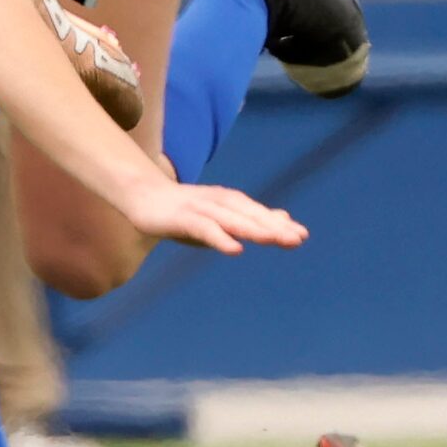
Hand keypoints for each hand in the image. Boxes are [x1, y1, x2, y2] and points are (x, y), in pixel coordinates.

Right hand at [114, 172, 310, 257]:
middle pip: (249, 215)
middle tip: (297, 238)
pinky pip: (204, 229)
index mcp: (229, 202)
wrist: (144, 196)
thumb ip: (250, 219)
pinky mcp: (181, 218)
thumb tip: (282, 220)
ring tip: (275, 240)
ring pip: (231, 219)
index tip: (302, 235)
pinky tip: (235, 249)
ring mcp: (200, 208)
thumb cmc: (186, 212)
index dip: (279, 223)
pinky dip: (220, 238)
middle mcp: (218, 202)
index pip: (258, 213)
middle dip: (273, 226)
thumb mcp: (221, 217)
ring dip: (253, 229)